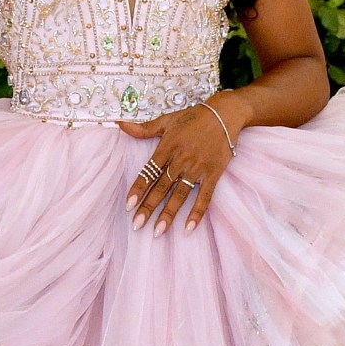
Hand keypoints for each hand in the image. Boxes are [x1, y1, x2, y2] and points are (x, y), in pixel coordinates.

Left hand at [120, 95, 242, 235]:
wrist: (225, 114)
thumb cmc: (193, 117)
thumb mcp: (167, 120)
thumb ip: (143, 128)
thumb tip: (119, 124)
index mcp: (168, 146)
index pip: (149, 171)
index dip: (138, 188)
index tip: (128, 205)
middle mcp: (181, 159)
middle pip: (162, 187)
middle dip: (149, 207)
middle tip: (137, 225)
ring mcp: (198, 167)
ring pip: (180, 194)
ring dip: (169, 213)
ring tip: (158, 231)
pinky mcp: (213, 173)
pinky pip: (205, 196)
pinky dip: (197, 212)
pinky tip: (188, 228)